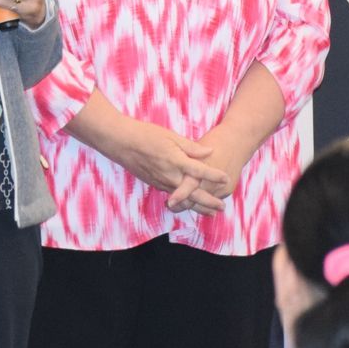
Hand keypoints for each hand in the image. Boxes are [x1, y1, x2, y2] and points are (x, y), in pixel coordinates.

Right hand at [106, 116, 226, 207]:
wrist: (121, 143)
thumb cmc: (146, 134)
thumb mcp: (171, 136)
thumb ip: (191, 147)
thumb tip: (209, 151)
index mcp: (176, 161)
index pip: (200, 172)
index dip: (215, 175)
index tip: (227, 178)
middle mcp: (170, 176)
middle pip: (194, 193)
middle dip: (209, 202)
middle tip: (222, 208)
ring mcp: (161, 182)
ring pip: (183, 199)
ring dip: (198, 206)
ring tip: (211, 212)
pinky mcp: (155, 184)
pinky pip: (173, 196)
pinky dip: (185, 202)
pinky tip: (191, 204)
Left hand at [171, 125, 254, 214]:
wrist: (239, 140)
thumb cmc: (216, 140)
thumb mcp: (197, 146)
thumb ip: (185, 159)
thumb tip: (171, 165)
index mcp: (202, 169)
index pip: (189, 187)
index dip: (179, 196)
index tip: (170, 202)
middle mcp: (213, 181)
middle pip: (196, 199)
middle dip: (182, 205)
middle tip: (171, 205)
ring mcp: (222, 187)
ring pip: (205, 203)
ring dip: (193, 204)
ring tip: (178, 205)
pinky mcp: (228, 190)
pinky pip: (213, 199)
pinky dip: (204, 201)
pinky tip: (195, 201)